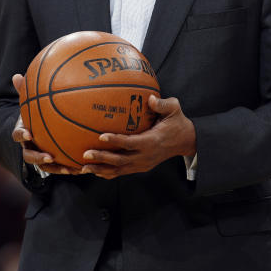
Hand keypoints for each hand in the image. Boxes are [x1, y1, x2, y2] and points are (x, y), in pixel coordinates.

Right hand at [11, 74, 76, 174]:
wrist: (34, 130)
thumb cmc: (32, 114)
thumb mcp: (29, 103)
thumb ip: (25, 91)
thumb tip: (16, 75)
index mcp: (23, 132)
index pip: (18, 135)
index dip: (22, 135)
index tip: (28, 134)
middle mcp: (29, 147)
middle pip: (29, 156)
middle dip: (38, 158)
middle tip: (49, 157)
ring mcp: (40, 156)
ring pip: (45, 167)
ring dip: (56, 168)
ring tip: (69, 169)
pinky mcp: (52, 162)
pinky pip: (60, 167)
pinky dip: (69, 168)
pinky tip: (83, 167)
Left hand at [81, 95, 195, 178]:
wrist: (186, 141)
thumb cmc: (177, 122)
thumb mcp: (174, 109)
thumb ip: (162, 104)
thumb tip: (150, 98)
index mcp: (152, 141)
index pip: (131, 143)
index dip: (116, 140)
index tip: (101, 136)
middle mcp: (146, 156)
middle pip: (120, 160)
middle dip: (102, 158)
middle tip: (85, 154)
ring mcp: (143, 164)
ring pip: (119, 170)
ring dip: (101, 169)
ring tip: (84, 167)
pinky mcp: (141, 167)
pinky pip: (122, 172)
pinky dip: (108, 173)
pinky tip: (95, 171)